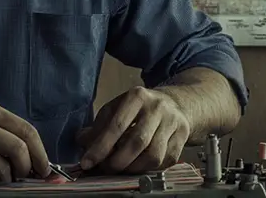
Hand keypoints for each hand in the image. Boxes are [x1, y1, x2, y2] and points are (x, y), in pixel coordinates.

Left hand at [76, 86, 190, 173]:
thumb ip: (99, 125)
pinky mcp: (183, 137)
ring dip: (133, 168)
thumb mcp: (117, 108)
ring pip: (153, 155)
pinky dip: (148, 169)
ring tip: (121, 168)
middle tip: (105, 169)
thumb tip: (82, 141)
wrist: (175, 104)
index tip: (87, 162)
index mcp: (137, 96)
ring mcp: (173, 123)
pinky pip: (165, 162)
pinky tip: (138, 166)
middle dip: (117, 161)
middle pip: (137, 142)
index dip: (100, 147)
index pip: (117, 125)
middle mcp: (157, 108)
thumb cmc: (140, 108)